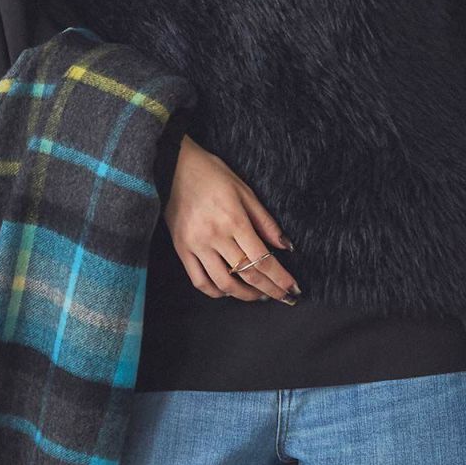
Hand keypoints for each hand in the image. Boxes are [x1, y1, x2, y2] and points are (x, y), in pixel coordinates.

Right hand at [162, 134, 300, 301]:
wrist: (173, 167)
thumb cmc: (211, 174)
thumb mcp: (244, 190)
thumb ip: (265, 221)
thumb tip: (285, 247)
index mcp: (234, 220)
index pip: (263, 259)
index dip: (280, 278)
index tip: (293, 289)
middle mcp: (214, 236)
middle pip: (247, 274)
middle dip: (269, 290)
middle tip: (283, 297)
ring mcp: (196, 245)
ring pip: (223, 284)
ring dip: (245, 295)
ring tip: (259, 295)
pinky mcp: (181, 249)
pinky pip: (199, 281)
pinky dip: (215, 291)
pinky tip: (228, 291)